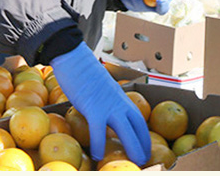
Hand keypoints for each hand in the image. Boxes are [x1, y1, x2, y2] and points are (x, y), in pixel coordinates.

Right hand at [50, 43, 150, 165]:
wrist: (73, 57)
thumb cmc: (82, 71)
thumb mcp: (100, 87)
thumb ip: (105, 99)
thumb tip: (101, 112)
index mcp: (121, 97)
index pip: (139, 119)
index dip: (144, 135)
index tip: (146, 148)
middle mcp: (119, 102)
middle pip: (137, 127)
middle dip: (143, 145)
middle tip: (145, 159)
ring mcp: (108, 105)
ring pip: (126, 131)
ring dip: (132, 148)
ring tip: (134, 162)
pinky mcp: (93, 107)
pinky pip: (98, 131)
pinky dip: (99, 144)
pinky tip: (97, 155)